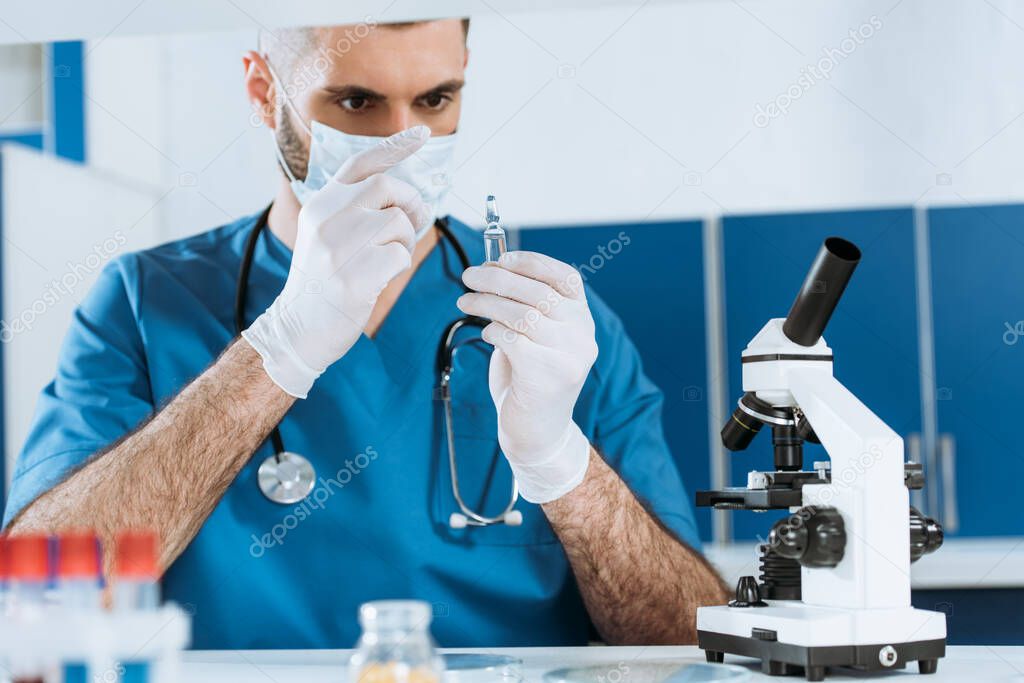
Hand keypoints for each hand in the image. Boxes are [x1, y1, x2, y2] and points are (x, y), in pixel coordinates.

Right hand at [243, 126, 432, 397]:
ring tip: (388, 259)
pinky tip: (382, 277)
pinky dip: (400, 266)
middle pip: (389, 187)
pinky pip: (400, 255)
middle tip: (410, 225)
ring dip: (405, 241)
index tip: (423, 134)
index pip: (361, 164)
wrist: (298, 328)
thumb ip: (353, 210)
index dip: (395, 147)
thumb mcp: (326, 235)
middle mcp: (327, 217)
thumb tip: (402, 195)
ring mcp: (339, 245)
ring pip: (399, 222)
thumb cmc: (322, 283)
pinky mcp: (354, 274)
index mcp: (320, 204)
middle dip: (410, 204)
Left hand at [457, 251, 597, 502]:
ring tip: (465, 301)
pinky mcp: (549, 376)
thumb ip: (522, 304)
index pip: (566, 277)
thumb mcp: (533, 336)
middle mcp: (582, 336)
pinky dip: (492, 331)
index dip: (533, 262)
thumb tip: (491, 267)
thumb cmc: (528, 377)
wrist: (536, 431)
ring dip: (487, 302)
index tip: (502, 258)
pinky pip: (512, 340)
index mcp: (582, 319)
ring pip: (523, 314)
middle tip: (469, 276)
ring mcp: (570, 357)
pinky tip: (486, 334)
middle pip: (539, 292)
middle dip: (497, 279)